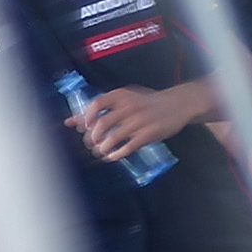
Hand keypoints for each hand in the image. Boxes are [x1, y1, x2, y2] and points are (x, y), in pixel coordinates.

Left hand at [68, 85, 197, 161]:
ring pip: (112, 138)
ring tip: (101, 152)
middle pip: (101, 125)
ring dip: (102, 149)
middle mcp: (129, 107)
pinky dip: (116, 154)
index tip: (85, 128)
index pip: (96, 104)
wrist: (177, 104)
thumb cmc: (148, 102)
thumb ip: (102, 108)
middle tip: (91, 144)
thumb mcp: (126, 98)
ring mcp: (138, 121)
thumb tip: (73, 122)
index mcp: (121, 95)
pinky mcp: (147, 134)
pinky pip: (127, 148)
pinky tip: (112, 157)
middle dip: (92, 138)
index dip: (86, 117)